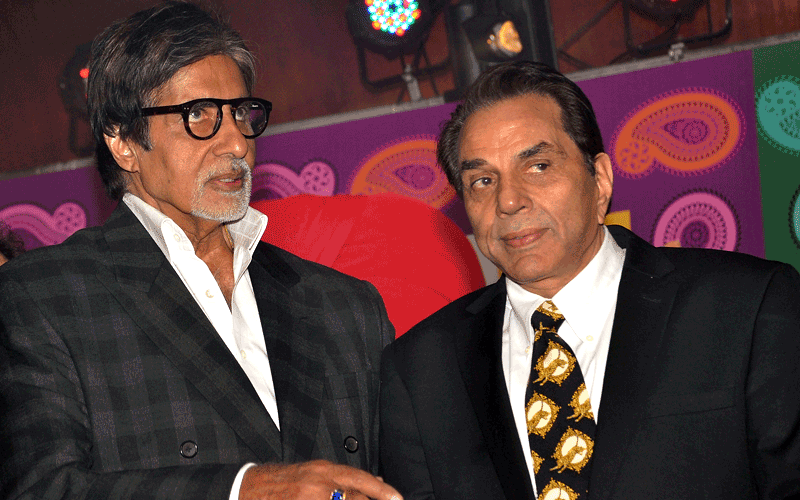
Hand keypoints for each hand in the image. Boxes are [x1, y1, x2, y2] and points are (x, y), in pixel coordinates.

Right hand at [240, 460, 402, 499]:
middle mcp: (318, 483)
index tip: (397, 499)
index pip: (361, 480)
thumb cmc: (282, 482)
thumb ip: (340, 479)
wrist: (247, 489)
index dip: (382, 491)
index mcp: (323, 470)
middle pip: (355, 498)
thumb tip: (375, 484)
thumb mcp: (313, 473)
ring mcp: (309, 499)